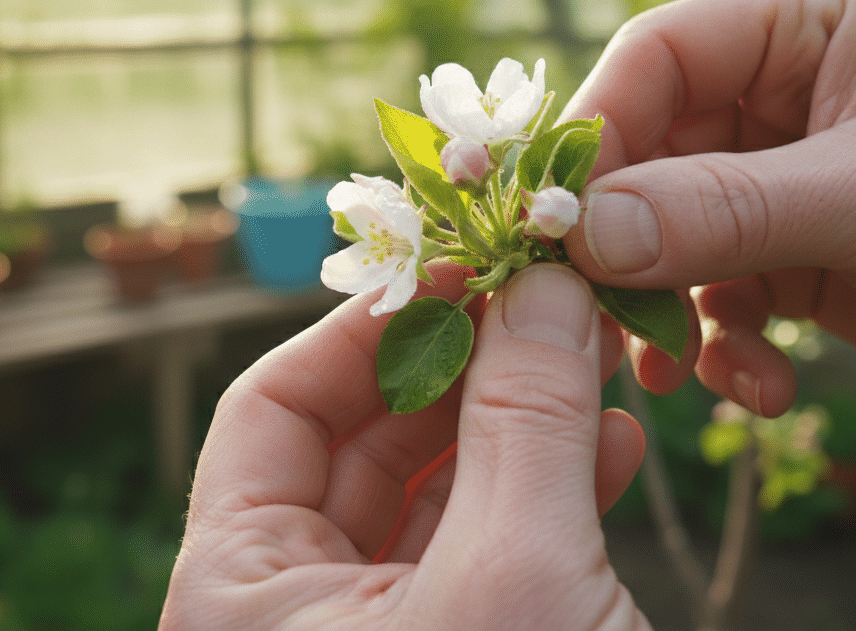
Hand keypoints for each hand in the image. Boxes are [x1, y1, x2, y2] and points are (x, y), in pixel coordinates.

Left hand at [159, 262, 651, 629]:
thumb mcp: (516, 583)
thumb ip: (527, 422)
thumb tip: (546, 283)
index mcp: (241, 597)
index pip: (272, 410)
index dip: (368, 326)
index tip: (463, 260)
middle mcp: (291, 613)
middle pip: (359, 439)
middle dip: (462, 360)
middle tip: (544, 292)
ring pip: (434, 487)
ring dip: (517, 413)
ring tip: (593, 352)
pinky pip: (487, 542)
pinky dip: (546, 482)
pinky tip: (614, 436)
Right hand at [561, 0, 855, 414]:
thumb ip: (725, 211)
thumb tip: (583, 235)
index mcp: (808, 19)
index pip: (657, 57)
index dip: (597, 134)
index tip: (555, 223)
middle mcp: (779, 83)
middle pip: (645, 151)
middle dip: (625, 242)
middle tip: (600, 317)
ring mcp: (773, 168)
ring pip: (662, 229)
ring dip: (665, 307)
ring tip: (675, 371)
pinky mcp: (778, 243)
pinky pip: (706, 287)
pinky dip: (716, 342)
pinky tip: (759, 386)